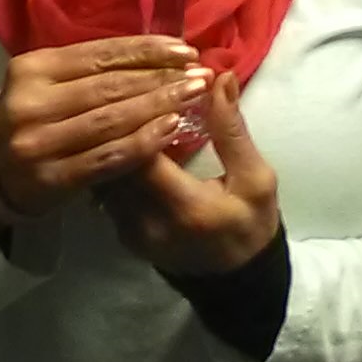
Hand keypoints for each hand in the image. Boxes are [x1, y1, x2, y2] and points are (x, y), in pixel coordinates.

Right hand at [0, 37, 211, 219]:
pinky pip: (108, 157)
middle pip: (109, 86)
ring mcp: (37, 144)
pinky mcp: (50, 180)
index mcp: (30, 68)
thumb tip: (161, 51)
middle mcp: (30, 104)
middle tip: (201, 73)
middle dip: (162, 78)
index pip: (99, 55)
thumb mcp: (50, 83)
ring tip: (195, 96)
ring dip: (160, 106)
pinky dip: (144, 142)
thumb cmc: (36, 118)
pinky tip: (172, 129)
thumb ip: (92, 68)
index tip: (186, 50)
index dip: (146, 51)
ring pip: (111, 120)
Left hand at [99, 72, 279, 274]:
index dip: (142, 116)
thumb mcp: (257, 178)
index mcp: (185, 209)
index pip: (144, 153)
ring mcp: (127, 231)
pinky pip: (106, 186)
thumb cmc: (251, 226)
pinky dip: (113, 157)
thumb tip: (219, 78)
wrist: (235, 284)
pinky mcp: (119, 232)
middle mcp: (146, 223)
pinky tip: (122, 134)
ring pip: (104, 172)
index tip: (153, 83)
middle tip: (132, 84)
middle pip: (115, 160)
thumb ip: (232, 130)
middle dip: (122, 119)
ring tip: (124, 103)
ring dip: (113, 137)